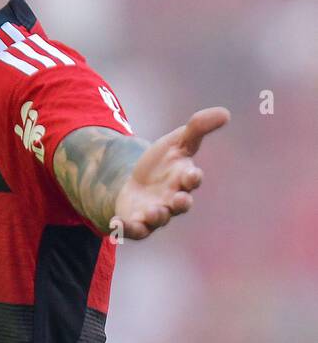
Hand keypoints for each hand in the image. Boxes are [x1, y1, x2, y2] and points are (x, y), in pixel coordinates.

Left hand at [113, 107, 228, 239]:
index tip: (192, 174)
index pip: (192, 179)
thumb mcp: (177, 142)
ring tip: (152, 211)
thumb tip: (225, 112)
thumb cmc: (163, 163)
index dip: (193, 177)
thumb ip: (198, 128)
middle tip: (179, 199)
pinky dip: (126, 228)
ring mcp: (155, 212)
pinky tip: (116, 223)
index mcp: (183, 179)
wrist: (136, 182)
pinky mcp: (136, 222)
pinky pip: (133, 229)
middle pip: (180, 204)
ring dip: (157, 216)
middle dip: (181, 203)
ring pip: (159, 219)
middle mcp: (172, 199)